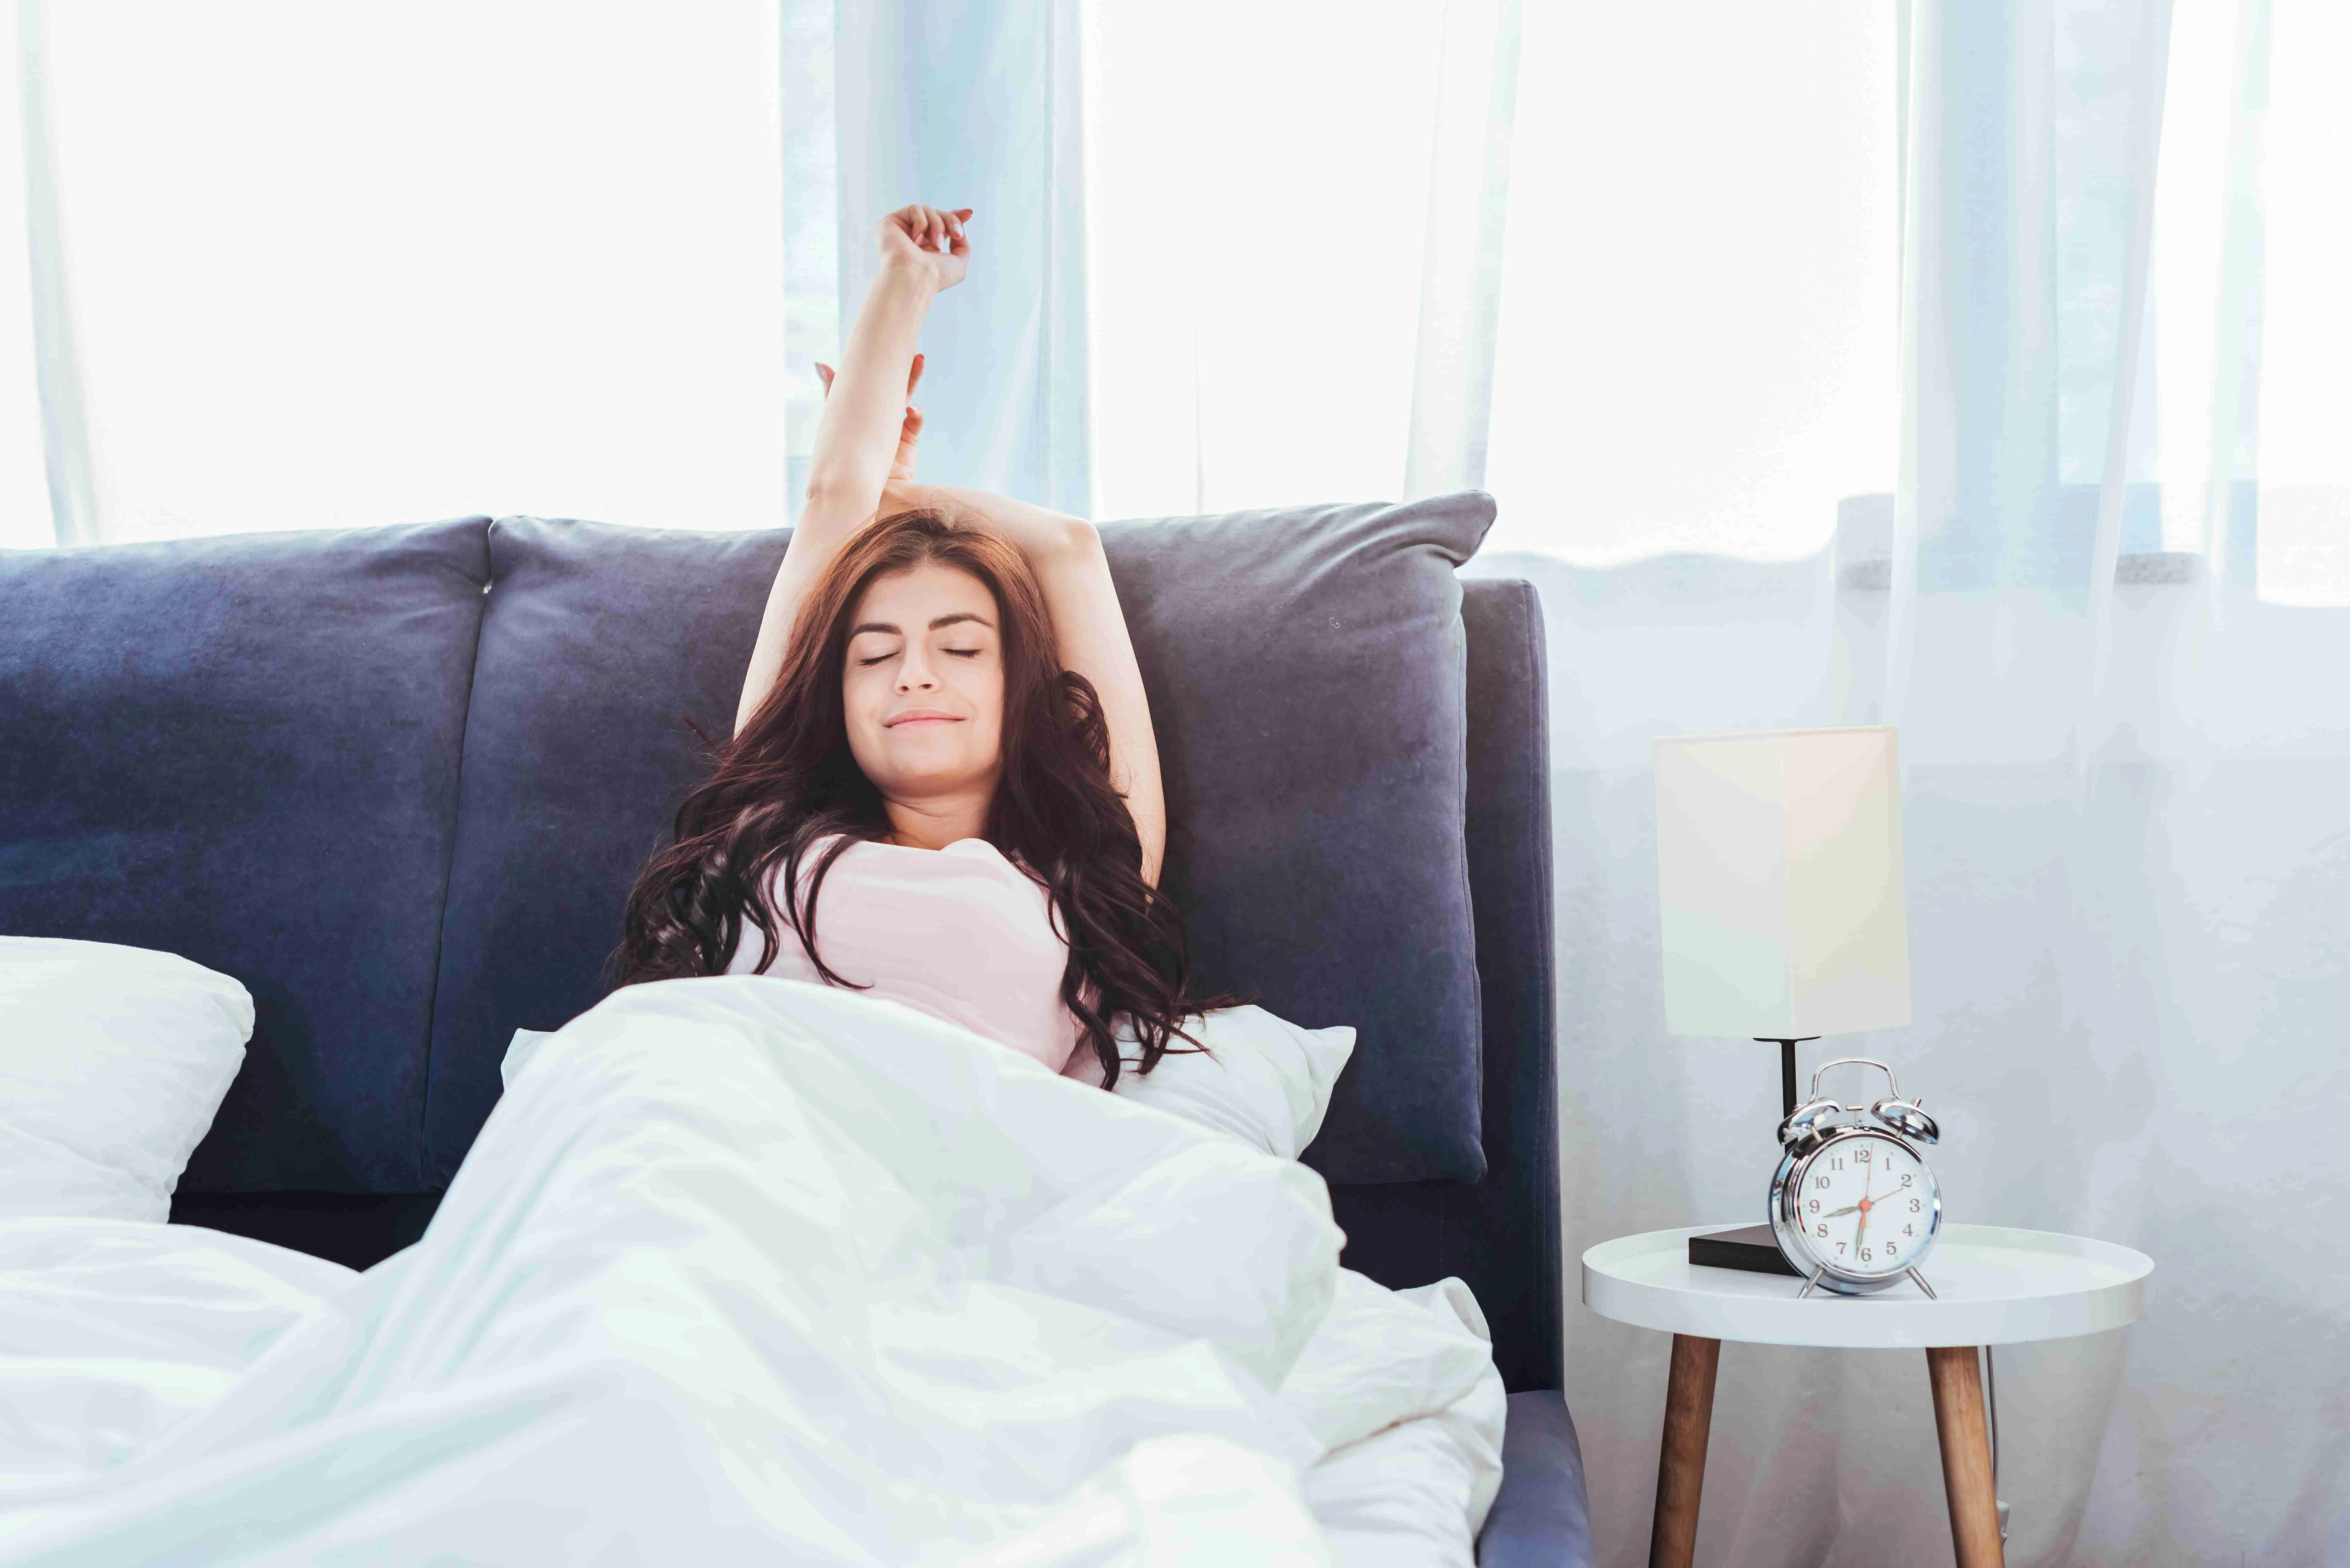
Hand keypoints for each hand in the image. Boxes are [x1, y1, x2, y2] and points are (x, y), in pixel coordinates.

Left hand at [816, 352, 923, 481]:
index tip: (884, 344)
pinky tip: (912, 409)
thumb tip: (819, 362)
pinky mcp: (907, 443)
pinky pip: (915, 422)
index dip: (878, 366)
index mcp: (860, 412)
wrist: (862, 490)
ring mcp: (894, 430)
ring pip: (905, 399)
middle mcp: (877, 418)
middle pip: (892, 387)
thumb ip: (832, 392)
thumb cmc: (846, 458)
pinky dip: (916, 413)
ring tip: (918, 361)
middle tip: (910, 349)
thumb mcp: (837, 418)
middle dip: (901, 368)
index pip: (870, 384)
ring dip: (912, 380)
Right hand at [878, 204, 971, 290]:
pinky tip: (915, 240)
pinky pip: (914, 209)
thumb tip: (959, 228)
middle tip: (957, 235)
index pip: (939, 224)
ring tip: (936, 245)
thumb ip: (962, 245)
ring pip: (927, 210)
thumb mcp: (959, 264)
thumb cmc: (935, 276)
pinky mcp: (889, 223)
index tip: (968, 214)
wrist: (916, 277)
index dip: (954, 217)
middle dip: (951, 221)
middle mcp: (912, 238)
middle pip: (937, 214)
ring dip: (938, 226)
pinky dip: (921, 223)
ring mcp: (900, 230)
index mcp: (926, 248)